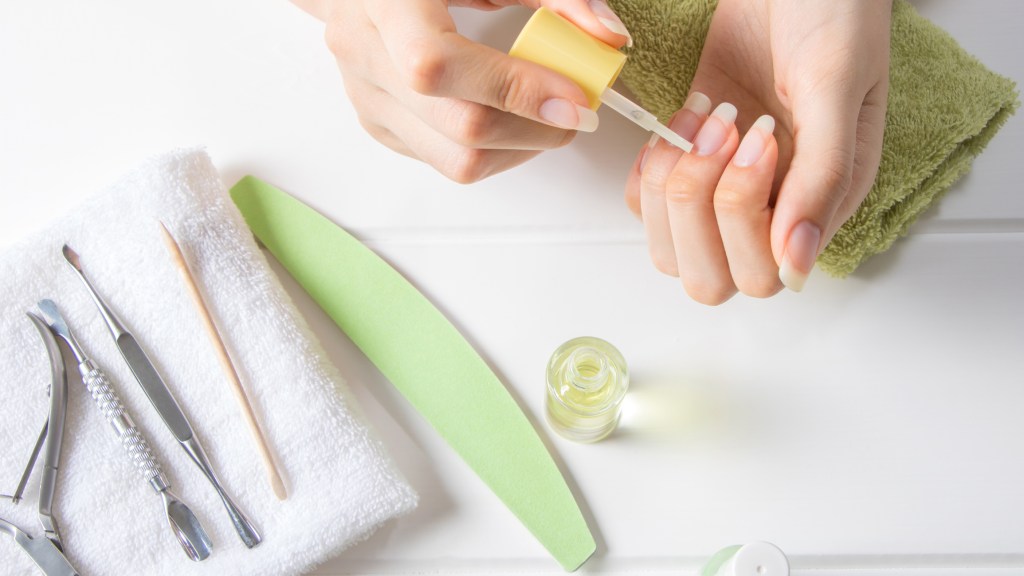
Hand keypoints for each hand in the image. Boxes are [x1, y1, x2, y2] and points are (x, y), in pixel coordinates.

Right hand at [294, 0, 631, 182]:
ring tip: (543, 114)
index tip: (574, 98)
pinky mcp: (378, 125)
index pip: (440, 67)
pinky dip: (492, 150)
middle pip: (460, 128)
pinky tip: (507, 116)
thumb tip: (607, 36)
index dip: (516, 90)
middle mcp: (364, 56)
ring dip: (519, 147)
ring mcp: (367, 98)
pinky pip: (445, 162)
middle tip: (577, 110)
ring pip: (457, 161)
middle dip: (537, 129)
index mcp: (385, 4)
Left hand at [625, 0, 892, 302]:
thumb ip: (822, 177)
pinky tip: (684, 117)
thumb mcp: (834, 86)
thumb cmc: (832, 14)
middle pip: (710, 276)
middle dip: (698, 208)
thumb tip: (796, 268)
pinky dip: (650, 165)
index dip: (742, 219)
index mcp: (821, 204)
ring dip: (673, 184)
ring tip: (708, 116)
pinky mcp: (690, 157)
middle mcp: (772, 209)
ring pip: (670, 245)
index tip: (761, 139)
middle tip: (724, 129)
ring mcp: (725, 188)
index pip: (763, 274)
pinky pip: (646, 200)